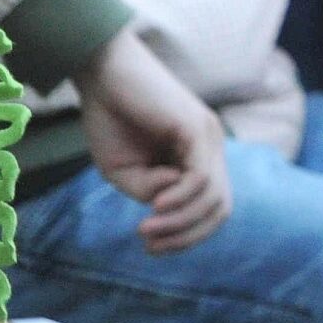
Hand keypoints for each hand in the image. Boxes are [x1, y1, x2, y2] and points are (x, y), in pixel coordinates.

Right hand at [76, 29, 230, 254]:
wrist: (102, 74)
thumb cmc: (110, 119)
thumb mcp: (125, 172)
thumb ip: (150, 192)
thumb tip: (171, 204)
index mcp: (197, 159)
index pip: (212, 210)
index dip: (187, 236)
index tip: (149, 247)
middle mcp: (210, 148)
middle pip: (220, 209)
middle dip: (187, 236)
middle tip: (149, 244)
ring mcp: (208, 136)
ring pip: (214, 197)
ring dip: (180, 222)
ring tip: (146, 227)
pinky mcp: (197, 126)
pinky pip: (202, 176)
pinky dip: (181, 199)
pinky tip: (155, 205)